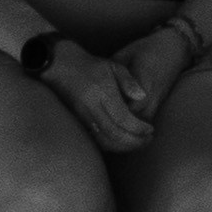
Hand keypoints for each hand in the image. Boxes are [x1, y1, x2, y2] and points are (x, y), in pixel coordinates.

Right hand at [49, 36, 160, 153]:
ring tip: (137, 143)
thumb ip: (129, 81)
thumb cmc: (90, 66)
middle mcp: (91, 108)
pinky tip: (121, 142)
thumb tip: (143, 96)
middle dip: (134, 141)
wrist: (60, 67)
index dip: (138, 128)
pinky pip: (95, 140)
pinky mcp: (77, 122)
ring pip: (104, 140)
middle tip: (148, 140)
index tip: (150, 129)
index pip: (123, 118)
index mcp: (102, 93)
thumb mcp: (113, 67)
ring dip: (122, 146)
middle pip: (114, 133)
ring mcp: (82, 117)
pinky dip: (110, 145)